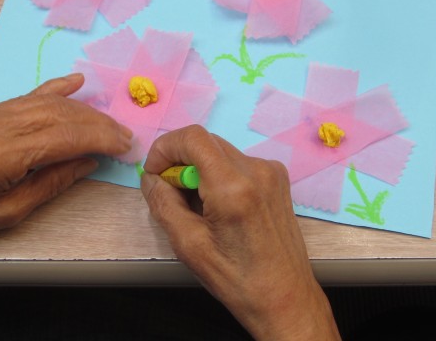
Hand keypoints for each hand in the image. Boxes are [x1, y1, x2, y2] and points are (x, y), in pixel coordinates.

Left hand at [0, 73, 131, 302]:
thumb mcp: (9, 212)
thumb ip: (53, 182)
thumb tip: (89, 161)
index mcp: (3, 155)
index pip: (66, 137)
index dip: (102, 138)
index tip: (126, 144)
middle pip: (62, 115)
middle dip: (99, 124)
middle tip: (124, 135)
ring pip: (47, 103)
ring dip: (83, 110)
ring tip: (107, 121)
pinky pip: (26, 96)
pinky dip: (54, 89)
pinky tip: (75, 83)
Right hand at [141, 126, 339, 340]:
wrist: (285, 297)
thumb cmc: (237, 279)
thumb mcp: (188, 245)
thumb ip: (163, 204)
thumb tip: (150, 178)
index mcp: (233, 186)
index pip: (192, 138)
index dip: (165, 148)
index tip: (155, 172)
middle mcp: (256, 170)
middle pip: (205, 142)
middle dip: (180, 160)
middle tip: (170, 192)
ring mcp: (271, 172)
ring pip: (220, 152)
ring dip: (199, 169)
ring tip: (196, 205)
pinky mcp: (278, 179)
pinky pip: (238, 163)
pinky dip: (219, 175)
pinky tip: (218, 206)